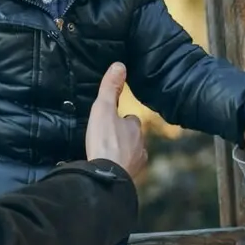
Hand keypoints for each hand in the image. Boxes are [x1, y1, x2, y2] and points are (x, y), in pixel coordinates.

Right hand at [84, 62, 146, 177]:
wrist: (106, 177)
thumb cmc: (105, 141)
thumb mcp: (103, 109)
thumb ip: (110, 89)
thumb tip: (120, 65)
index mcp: (135, 128)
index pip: (131, 119)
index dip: (122, 120)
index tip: (112, 122)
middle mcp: (141, 146)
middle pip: (132, 138)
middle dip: (123, 138)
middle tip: (107, 140)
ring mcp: (136, 164)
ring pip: (131, 155)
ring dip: (122, 154)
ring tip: (107, 156)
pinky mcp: (130, 180)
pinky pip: (126, 172)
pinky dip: (119, 170)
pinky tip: (109, 171)